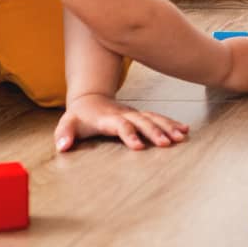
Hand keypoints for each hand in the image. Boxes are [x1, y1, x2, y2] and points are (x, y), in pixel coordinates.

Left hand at [54, 93, 188, 151]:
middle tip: (167, 143)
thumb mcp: (67, 123)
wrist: (91, 99)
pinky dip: (172, 123)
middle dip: (155, 131)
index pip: (121, 126)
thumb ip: (64, 134)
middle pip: (142, 121)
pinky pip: (159, 118)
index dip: (129, 134)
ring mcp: (135, 113)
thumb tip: (63, 147)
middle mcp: (125, 114)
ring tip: (181, 136)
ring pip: (154, 118)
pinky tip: (184, 130)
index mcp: (108, 118)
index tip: (139, 146)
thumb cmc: (79, 116)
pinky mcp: (141, 116)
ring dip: (168, 126)